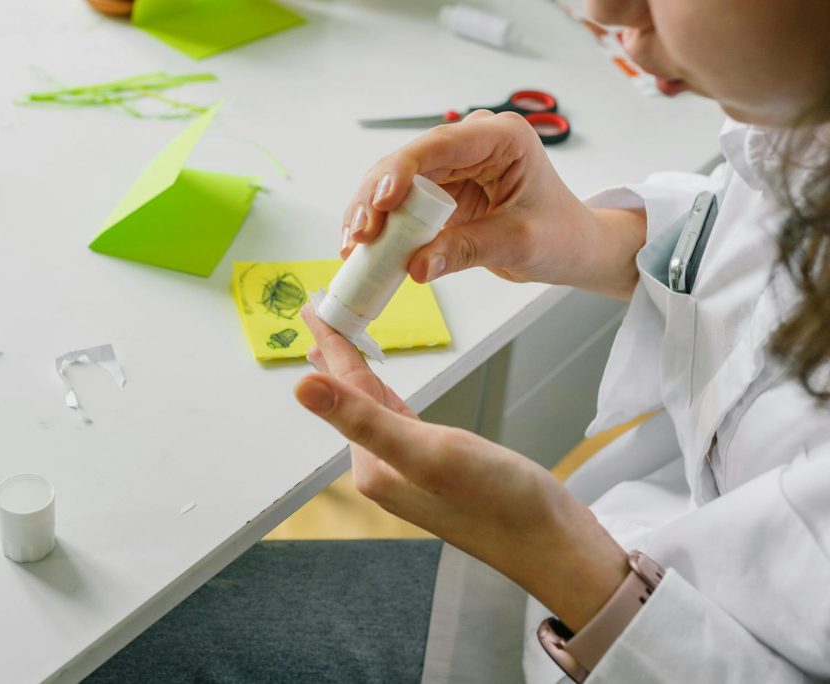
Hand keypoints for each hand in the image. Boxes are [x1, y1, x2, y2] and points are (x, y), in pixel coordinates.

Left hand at [296, 305, 627, 629]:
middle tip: (319, 313)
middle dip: (335, 356)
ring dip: (357, 375)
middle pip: (353, 398)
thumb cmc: (498, 502)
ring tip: (339, 346)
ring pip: (375, 408)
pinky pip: (400, 420)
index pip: (343, 391)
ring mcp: (411, 471)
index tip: (311, 307)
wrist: (552, 543)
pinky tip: (382, 391)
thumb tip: (301, 388)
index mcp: (374, 466)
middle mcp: (385, 471)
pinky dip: (387, 396)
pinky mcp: (439, 469)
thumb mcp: (425, 451)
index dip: (329, 344)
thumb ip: (363, 418)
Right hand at [341, 111, 644, 298]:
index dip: (403, 170)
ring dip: (370, 214)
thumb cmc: (562, 235)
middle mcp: (471, 144)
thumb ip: (468, 250)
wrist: (572, 247)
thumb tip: (416, 266)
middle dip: (376, 199)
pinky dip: (382, 227)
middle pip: (407, 163)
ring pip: (394, 183)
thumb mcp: (519, 243)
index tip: (380, 201)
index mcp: (502, 138)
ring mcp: (452, 166)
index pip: (441, 144)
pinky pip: (400, 205)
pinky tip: (363, 248)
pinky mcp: (439, 191)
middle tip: (358, 236)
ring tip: (353, 247)